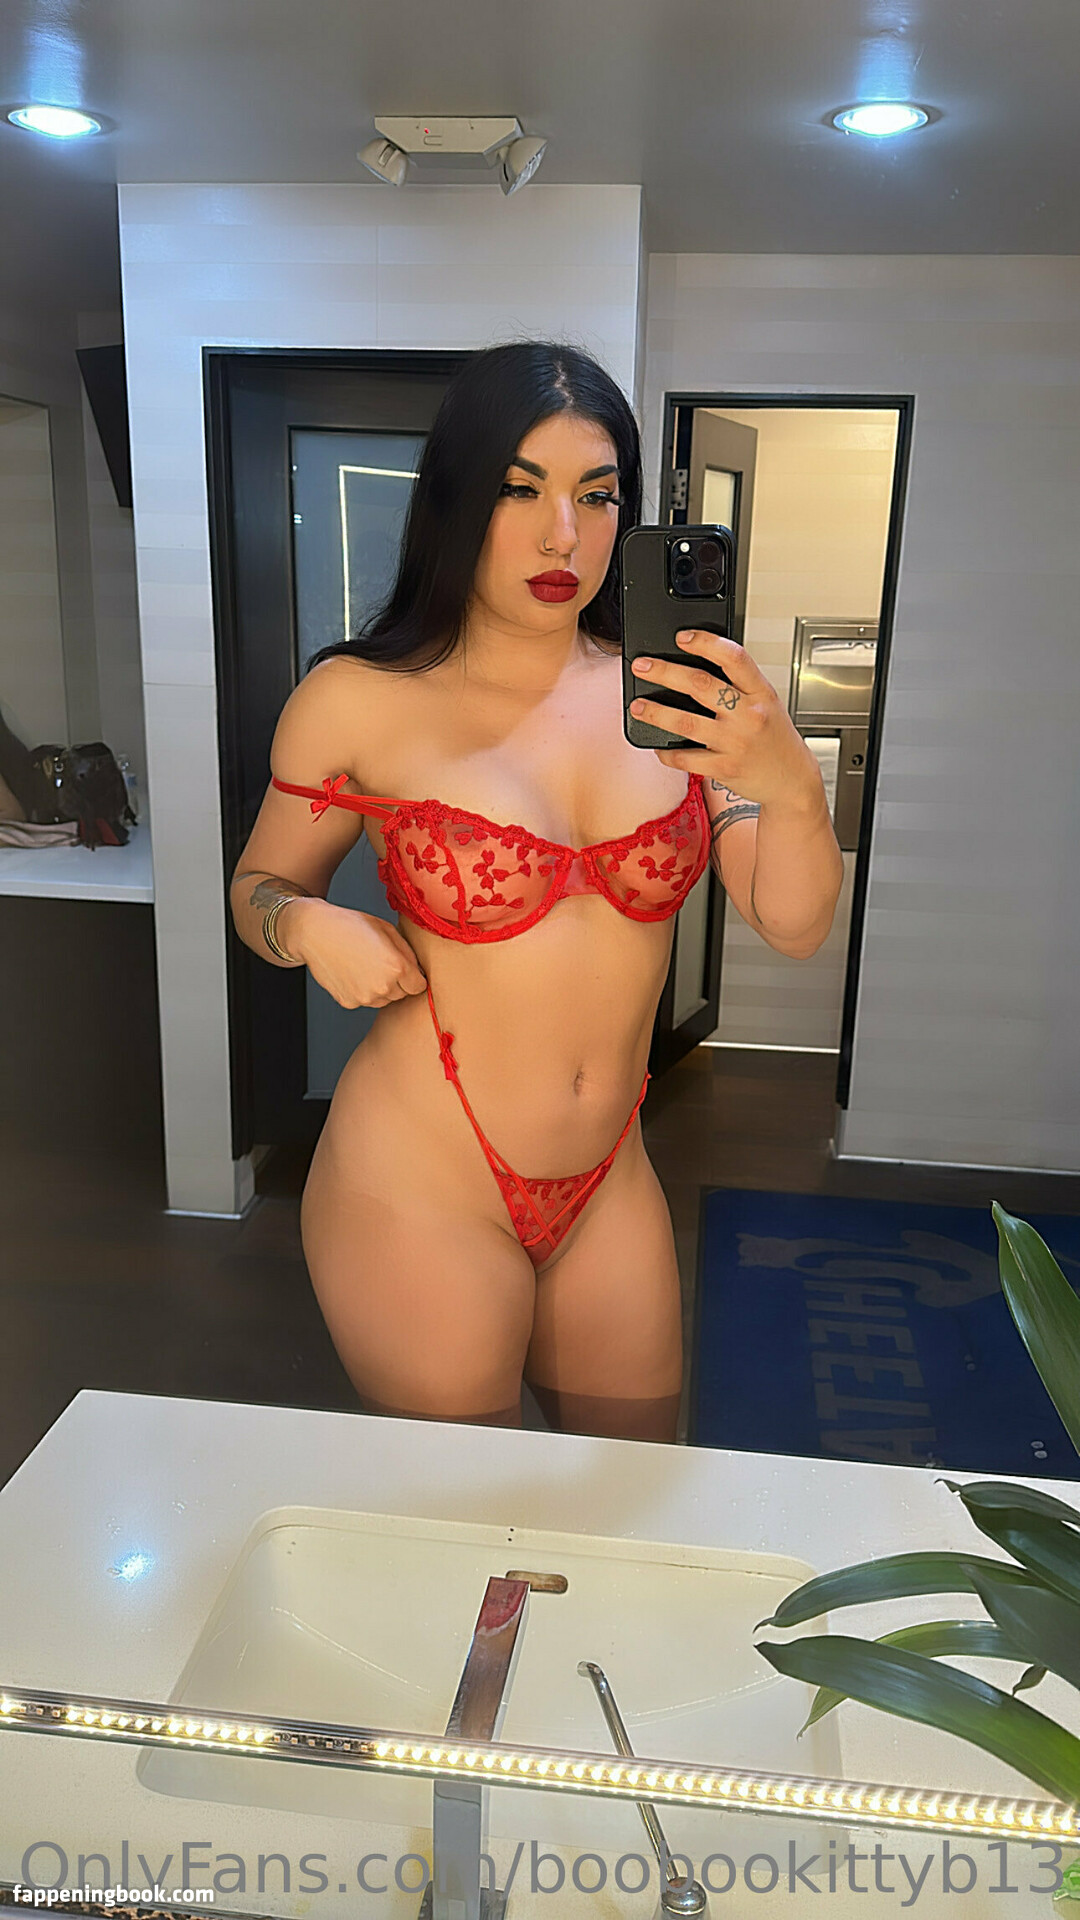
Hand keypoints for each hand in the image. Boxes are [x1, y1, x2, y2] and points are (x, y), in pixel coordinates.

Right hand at [286, 897, 426, 1007]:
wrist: (315, 932)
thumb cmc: (350, 926)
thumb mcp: (387, 930)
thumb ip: (407, 953)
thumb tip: (418, 970)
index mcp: (396, 967)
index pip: (419, 987)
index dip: (414, 976)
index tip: (406, 969)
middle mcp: (382, 987)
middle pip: (402, 994)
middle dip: (398, 982)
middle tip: (380, 962)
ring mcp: (364, 998)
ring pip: (384, 1000)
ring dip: (381, 988)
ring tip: (365, 965)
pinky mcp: (349, 1002)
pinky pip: (365, 1001)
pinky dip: (363, 991)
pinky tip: (353, 972)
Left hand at [629, 631, 822, 808]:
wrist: (792, 781)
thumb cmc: (777, 739)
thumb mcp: (768, 703)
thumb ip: (740, 685)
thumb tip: (699, 664)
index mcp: (761, 693)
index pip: (734, 658)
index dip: (706, 643)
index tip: (682, 637)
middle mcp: (749, 716)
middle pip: (701, 685)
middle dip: (665, 672)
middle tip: (643, 666)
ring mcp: (735, 743)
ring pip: (686, 722)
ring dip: (656, 712)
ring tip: (638, 706)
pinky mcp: (725, 768)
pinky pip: (686, 758)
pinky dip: (667, 752)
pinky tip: (658, 745)